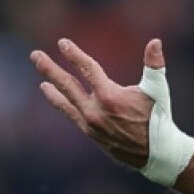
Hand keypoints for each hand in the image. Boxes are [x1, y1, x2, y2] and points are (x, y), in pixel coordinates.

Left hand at [32, 37, 159, 169]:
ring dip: (51, 87)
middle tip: (35, 55)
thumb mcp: (158, 89)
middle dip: (50, 68)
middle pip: (67, 84)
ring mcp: (90, 123)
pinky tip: (55, 95)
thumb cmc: (158, 117)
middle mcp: (95, 110)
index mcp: (110, 97)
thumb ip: (154, 64)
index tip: (62, 43)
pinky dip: (60, 103)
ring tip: (41, 81)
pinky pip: (70, 114)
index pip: (88, 70)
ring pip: (65, 101)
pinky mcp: (90, 132)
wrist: (156, 152)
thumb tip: (155, 41)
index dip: (74, 55)